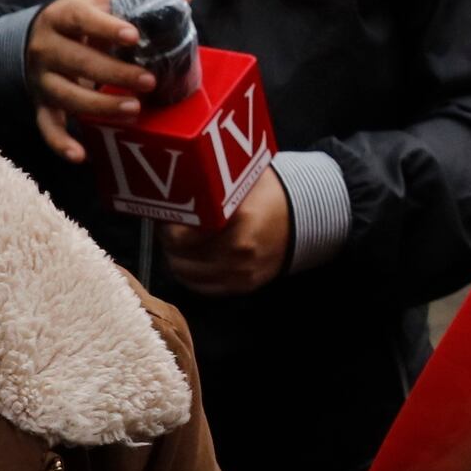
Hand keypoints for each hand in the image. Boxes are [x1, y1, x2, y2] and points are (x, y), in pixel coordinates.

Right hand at [22, 0, 156, 164]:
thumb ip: (136, 1)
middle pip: (78, 62)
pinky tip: (82, 156)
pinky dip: (61, 143)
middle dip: (115, 74)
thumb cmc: (78, 21)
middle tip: (149, 81)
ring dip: (100, 106)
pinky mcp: (41, 102)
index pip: (81, 19)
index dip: (106, 27)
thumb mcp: (99, 3)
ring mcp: (41, 78)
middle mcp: (46, 48)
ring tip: (133, 110)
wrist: (32, 36)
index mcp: (62, 16)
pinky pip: (48, 126)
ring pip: (67, 96)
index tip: (133, 36)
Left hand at [162, 158, 292, 294]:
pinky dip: (191, 274)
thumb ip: (212, 187)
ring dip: (177, 258)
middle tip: (169, 226)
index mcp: (239, 228)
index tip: (169, 214)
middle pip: (180, 259)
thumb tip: (176, 182)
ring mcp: (241, 275)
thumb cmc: (269, 195)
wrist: (301, 219)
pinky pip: (202, 288)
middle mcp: (239, 256)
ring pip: (187, 276)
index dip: (169, 226)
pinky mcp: (242, 286)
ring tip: (178, 241)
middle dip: (169, 242)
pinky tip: (191, 257)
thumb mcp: (242, 182)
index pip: (182, 238)